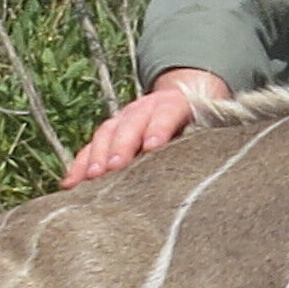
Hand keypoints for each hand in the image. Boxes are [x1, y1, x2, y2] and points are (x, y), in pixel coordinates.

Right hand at [63, 70, 230, 186]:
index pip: (168, 112)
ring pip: (107, 132)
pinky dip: (79, 165)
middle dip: (121, 144)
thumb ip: (208, 140)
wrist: (181, 104)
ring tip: (92, 177)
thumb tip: (218, 167)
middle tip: (113, 166)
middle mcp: (146, 108)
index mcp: (176, 103)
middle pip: (131, 122)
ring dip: (97, 155)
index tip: (152, 146)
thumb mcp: (208, 127)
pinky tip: (70, 183)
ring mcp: (123, 119)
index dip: (159, 127)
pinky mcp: (108, 134)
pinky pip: (90, 148)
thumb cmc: (199, 125)